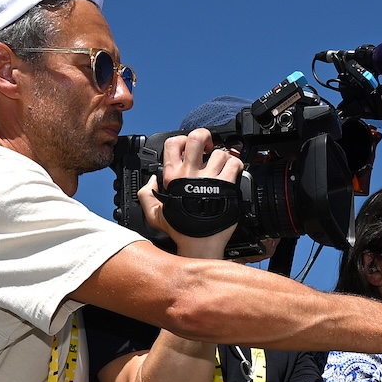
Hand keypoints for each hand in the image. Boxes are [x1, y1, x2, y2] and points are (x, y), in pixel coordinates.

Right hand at [138, 129, 241, 256]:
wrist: (199, 245)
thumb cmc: (180, 230)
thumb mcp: (154, 215)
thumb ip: (145, 195)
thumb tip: (152, 179)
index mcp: (172, 177)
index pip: (172, 143)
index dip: (182, 140)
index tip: (189, 148)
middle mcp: (189, 174)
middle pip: (196, 137)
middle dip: (204, 135)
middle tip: (208, 146)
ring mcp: (209, 179)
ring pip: (219, 152)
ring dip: (223, 156)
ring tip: (221, 166)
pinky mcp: (226, 186)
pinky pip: (234, 164)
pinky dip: (236, 165)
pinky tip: (232, 173)